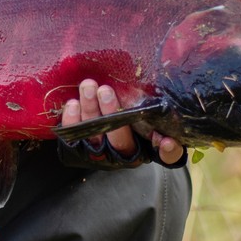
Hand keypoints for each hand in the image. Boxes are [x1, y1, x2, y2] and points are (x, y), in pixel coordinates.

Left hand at [59, 78, 183, 165]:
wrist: (101, 123)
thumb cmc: (134, 122)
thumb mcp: (153, 122)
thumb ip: (164, 130)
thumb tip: (169, 142)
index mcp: (145, 149)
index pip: (162, 155)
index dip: (167, 151)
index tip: (167, 140)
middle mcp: (121, 154)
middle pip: (118, 139)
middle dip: (111, 113)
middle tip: (105, 90)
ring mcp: (98, 152)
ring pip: (93, 132)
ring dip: (89, 108)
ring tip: (88, 86)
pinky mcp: (77, 147)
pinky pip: (72, 135)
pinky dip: (71, 119)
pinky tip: (73, 103)